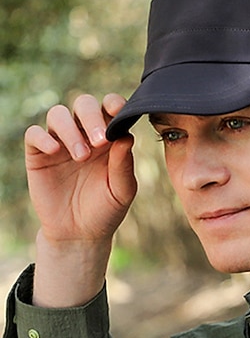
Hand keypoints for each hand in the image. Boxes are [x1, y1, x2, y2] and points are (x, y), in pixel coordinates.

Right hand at [25, 93, 137, 306]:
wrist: (80, 234)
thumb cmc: (106, 209)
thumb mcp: (122, 190)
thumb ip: (124, 164)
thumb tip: (126, 136)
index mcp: (110, 137)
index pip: (111, 107)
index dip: (114, 103)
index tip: (117, 111)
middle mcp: (85, 134)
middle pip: (84, 104)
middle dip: (92, 116)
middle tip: (100, 141)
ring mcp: (61, 142)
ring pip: (58, 114)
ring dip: (70, 130)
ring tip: (81, 156)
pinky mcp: (39, 155)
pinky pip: (34, 134)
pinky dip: (43, 137)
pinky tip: (55, 151)